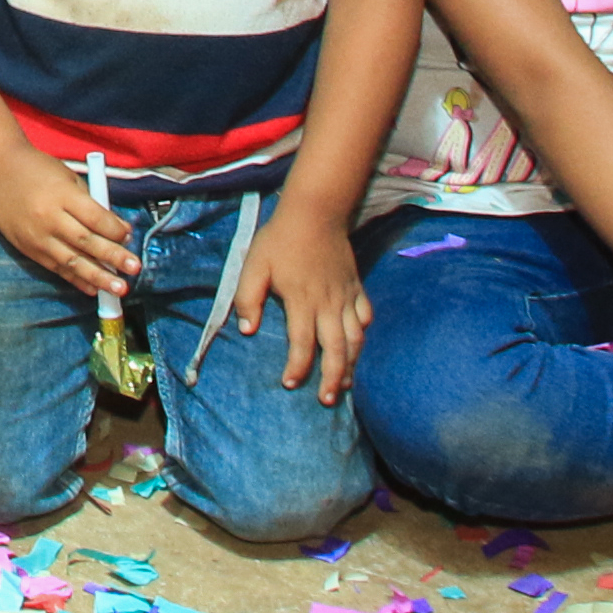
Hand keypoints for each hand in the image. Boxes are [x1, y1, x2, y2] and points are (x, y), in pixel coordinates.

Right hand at [0, 141, 136, 301]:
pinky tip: (93, 288)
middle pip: (86, 242)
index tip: (129, 236)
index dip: (115, 230)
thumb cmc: (38, 170)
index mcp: (62, 194)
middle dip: (113, 257)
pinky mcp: (29, 249)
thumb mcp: (67, 178)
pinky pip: (57, 268)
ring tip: (119, 289)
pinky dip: (76, 280)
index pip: (95, 218)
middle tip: (134, 268)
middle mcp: (49, 217)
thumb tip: (117, 231)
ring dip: (98, 277)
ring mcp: (37, 236)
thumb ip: (90, 203)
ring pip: (72, 261)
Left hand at [243, 199, 369, 399]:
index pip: (302, 344)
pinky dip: (363, 334)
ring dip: (351, 364)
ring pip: (355, 339)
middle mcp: (328, 305)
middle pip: (336, 350)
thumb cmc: (280, 239)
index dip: (297, 367)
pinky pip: (365, 317)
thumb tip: (247, 330)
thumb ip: (248, 298)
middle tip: (327, 400)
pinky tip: (357, 345)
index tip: (290, 384)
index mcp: (302, 301)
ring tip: (345, 384)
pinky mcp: (356, 287)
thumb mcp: (254, 264)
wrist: (315, 212)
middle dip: (333, 379)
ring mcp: (346, 297)